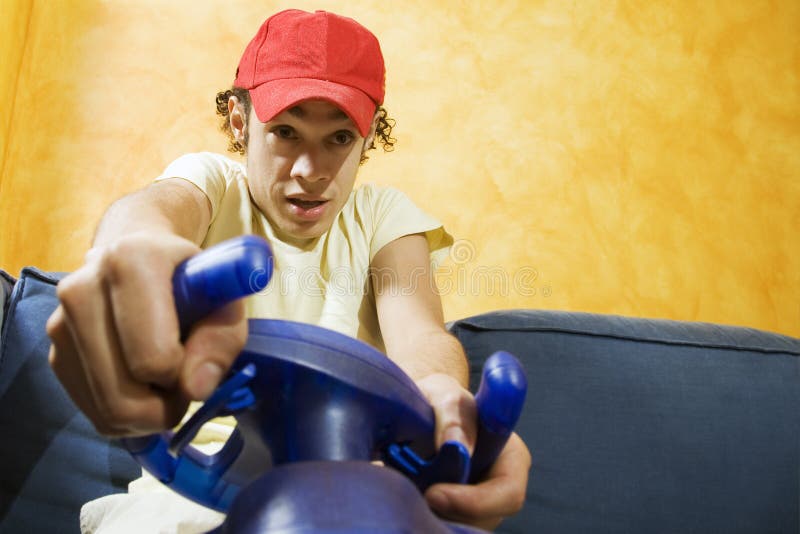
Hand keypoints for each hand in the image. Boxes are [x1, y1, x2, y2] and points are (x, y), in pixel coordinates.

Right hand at [47, 232, 247, 435]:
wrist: (142, 260)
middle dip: (165, 406)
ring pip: (107, 411)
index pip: (153, 358)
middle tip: (185, 383)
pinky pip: (95, 413)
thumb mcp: (224, 300)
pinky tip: (143, 383)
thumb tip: (197, 390)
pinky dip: (127, 414)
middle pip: (124, 396)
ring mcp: (60, 325)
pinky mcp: (56, 354)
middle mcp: (82, 290)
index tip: (195, 355)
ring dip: (147, 413)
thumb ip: (220, 341)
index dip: (183, 374)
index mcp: (130, 262)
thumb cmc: (192, 281)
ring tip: (166, 379)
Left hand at [416, 374, 530, 530]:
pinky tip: (408, 490)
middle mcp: (497, 486)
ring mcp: (476, 504)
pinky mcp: (452, 512)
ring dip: (433, 511)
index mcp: (510, 457)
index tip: (435, 492)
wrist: (417, 410)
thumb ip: (453, 414)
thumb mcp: (445, 394)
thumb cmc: (439, 399)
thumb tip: (457, 444)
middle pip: (484, 519)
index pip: (509, 493)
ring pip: (458, 523)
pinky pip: (441, 520)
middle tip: (415, 492)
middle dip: (448, 510)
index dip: (477, 501)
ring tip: (408, 482)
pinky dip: (424, 512)